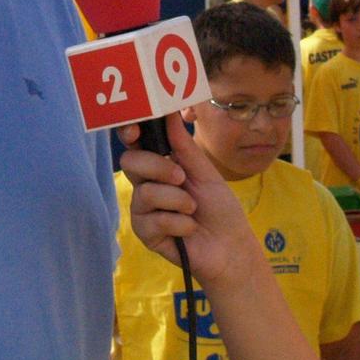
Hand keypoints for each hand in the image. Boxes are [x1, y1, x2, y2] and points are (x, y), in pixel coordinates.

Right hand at [123, 113, 254, 286]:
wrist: (230, 246)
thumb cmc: (220, 208)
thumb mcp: (205, 172)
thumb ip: (184, 146)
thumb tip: (169, 113)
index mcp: (159, 165)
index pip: (134, 144)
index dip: (129, 133)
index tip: (135, 130)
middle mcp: (146, 185)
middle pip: (129, 162)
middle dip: (157, 166)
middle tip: (181, 177)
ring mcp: (143, 210)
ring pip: (144, 193)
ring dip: (177, 200)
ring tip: (193, 209)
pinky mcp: (146, 234)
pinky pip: (153, 221)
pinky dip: (179, 223)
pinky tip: (189, 229)